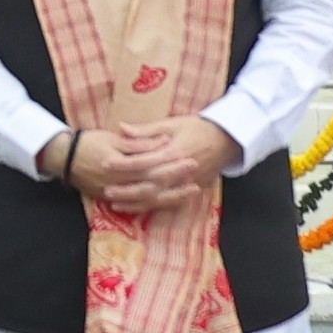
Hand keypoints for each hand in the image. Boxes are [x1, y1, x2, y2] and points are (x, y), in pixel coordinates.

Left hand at [70, 119, 239, 213]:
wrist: (226, 140)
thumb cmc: (198, 128)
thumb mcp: (172, 123)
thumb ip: (146, 130)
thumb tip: (122, 128)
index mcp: (174, 152)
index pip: (144, 161)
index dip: (124, 164)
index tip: (105, 164)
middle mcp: (179, 172)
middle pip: (149, 185)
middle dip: (126, 190)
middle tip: (105, 191)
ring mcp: (186, 184)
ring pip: (157, 198)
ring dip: (135, 203)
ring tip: (113, 204)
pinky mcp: (190, 191)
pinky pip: (168, 203)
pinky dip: (150, 207)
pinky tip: (135, 208)